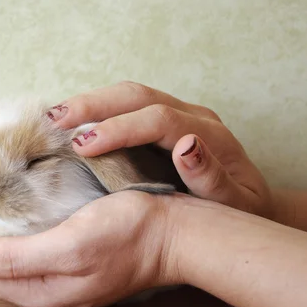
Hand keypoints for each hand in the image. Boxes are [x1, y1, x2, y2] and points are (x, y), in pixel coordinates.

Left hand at [0, 182, 184, 306]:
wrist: (174, 235)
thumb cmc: (129, 234)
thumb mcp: (71, 244)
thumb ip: (18, 259)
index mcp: (38, 292)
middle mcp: (41, 293)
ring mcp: (55, 281)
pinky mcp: (68, 265)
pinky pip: (21, 251)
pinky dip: (6, 228)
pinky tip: (9, 204)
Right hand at [47, 81, 276, 219]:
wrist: (251, 203)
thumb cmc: (242, 210)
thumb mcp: (237, 204)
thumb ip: (214, 179)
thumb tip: (186, 147)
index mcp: (210, 135)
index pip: (159, 119)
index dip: (119, 129)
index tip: (84, 146)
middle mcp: (193, 116)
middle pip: (138, 95)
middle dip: (94, 104)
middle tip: (56, 119)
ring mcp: (179, 114)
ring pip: (129, 95)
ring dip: (90, 102)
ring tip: (54, 116)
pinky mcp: (165, 121)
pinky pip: (128, 106)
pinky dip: (98, 111)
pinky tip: (73, 120)